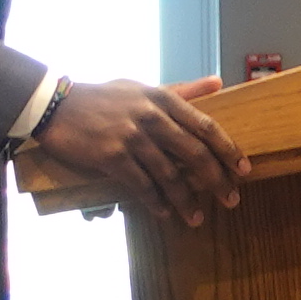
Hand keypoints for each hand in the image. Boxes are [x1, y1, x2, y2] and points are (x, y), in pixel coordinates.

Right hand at [35, 77, 238, 226]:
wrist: (56, 105)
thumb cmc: (103, 97)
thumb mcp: (143, 88)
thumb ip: (182, 90)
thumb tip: (218, 82)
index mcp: (162, 99)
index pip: (205, 125)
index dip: (228, 150)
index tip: (243, 170)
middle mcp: (151, 116)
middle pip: (194, 153)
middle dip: (216, 180)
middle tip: (230, 200)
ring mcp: (131, 137)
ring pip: (169, 175)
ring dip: (185, 200)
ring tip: (196, 217)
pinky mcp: (112, 156)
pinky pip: (141, 185)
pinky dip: (155, 202)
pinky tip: (165, 213)